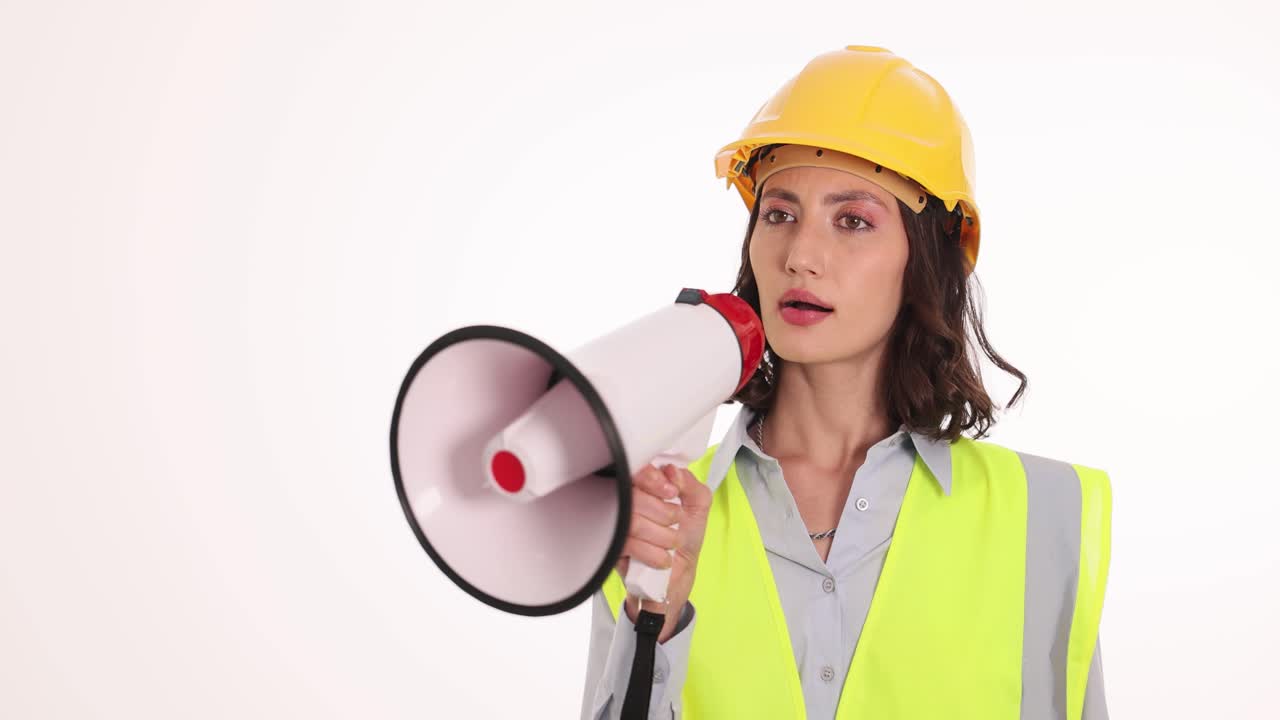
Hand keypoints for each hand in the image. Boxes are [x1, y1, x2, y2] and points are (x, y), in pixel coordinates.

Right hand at [616, 463, 712, 642]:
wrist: (677, 577)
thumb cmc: (684, 538)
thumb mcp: (698, 506)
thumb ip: (691, 483)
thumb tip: (672, 471)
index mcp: (644, 486)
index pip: (636, 469)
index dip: (654, 479)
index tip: (672, 492)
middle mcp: (625, 502)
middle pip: (634, 495)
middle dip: (664, 512)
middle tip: (675, 522)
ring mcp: (616, 525)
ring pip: (633, 521)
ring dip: (662, 535)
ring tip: (671, 543)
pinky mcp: (612, 548)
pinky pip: (629, 544)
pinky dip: (653, 552)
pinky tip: (662, 558)